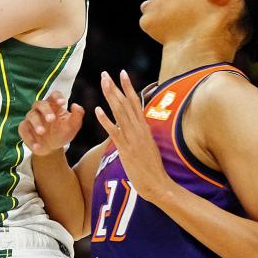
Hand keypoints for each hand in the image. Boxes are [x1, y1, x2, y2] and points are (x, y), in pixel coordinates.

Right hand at [18, 91, 85, 155]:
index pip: (54, 95)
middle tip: (51, 119)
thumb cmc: (62, 133)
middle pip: (40, 104)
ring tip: (42, 132)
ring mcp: (31, 118)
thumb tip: (76, 105)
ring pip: (31, 116)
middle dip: (45, 110)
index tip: (63, 103)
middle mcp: (40, 109)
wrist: (51, 148)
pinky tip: (37, 146)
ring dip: (36, 124)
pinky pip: (24, 129)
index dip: (57, 97)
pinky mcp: (24, 128)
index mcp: (53, 105)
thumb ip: (77, 116)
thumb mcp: (72, 126)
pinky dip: (29, 138)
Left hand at [95, 70, 172, 203]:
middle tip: (105, 74)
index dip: (129, 87)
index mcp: (144, 127)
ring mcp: (133, 138)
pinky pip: (114, 132)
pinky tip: (98, 110)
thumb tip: (135, 122)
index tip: (122, 73)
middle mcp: (139, 129)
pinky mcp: (126, 149)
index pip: (136, 102)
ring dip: (110, 97)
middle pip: (126, 103)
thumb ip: (140, 132)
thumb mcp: (148, 144)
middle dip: (115, 87)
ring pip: (120, 113)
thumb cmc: (152, 167)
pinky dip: (106, 120)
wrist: (159, 184)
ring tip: (103, 83)